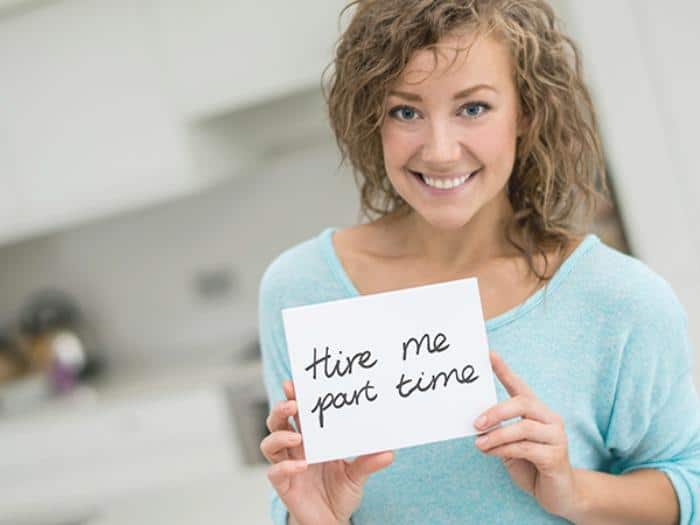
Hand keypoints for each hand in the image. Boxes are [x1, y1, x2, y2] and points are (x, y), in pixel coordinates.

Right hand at [260, 380, 393, 524]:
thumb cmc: (341, 492)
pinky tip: (300, 466)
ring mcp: (287, 465)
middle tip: (293, 403)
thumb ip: (368, 462)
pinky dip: (285, 467)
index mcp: (311, 439)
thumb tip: (389, 451)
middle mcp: (296, 449)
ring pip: (270, 444)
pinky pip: (275, 472)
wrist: (332, 521)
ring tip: (297, 437)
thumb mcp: (358, 474)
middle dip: (281, 409)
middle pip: (278, 422)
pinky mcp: (284, 485)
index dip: (294, 396)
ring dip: (279, 436)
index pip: (298, 412)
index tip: (294, 382)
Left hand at [473, 351, 579, 518]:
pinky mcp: (557, 456)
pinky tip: (492, 453)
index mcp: (537, 411)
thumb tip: (475, 423)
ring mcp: (556, 436)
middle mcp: (550, 418)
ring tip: (480, 444)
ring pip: (523, 427)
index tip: (488, 355)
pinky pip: (526, 448)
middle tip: (476, 423)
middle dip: (496, 411)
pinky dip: (504, 449)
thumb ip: (499, 430)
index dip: (504, 370)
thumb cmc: (531, 465)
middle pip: (522, 403)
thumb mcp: (511, 444)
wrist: (559, 494)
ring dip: (496, 435)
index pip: (519, 386)